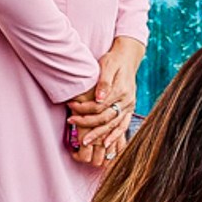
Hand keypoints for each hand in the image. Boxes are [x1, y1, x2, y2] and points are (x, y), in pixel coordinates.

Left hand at [66, 36, 143, 162]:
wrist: (128, 58)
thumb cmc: (114, 61)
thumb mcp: (107, 66)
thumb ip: (104, 82)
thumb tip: (99, 98)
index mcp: (121, 90)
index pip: (99, 106)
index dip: (84, 109)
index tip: (70, 108)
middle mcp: (127, 101)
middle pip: (106, 118)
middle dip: (88, 124)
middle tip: (72, 124)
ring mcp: (130, 106)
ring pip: (114, 125)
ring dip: (100, 135)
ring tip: (86, 142)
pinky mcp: (130, 109)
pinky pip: (123, 126)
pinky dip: (115, 136)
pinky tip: (106, 144)